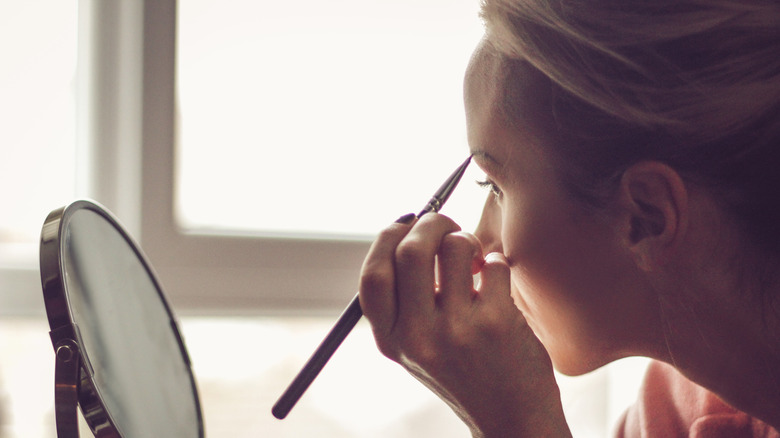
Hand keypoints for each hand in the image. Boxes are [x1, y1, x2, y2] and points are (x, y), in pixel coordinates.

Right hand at [358, 214, 570, 436]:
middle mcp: (418, 336)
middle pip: (410, 250)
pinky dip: (497, 262)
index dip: (387, 238)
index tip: (407, 223)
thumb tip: (409, 231)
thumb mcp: (419, 347)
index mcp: (392, 340)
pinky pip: (494, 264)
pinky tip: (496, 279)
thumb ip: (406, 301)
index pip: (373, 275)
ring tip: (475, 258)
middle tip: (447, 227)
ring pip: (455, 248)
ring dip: (467, 240)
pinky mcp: (495, 324)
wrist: (511, 420)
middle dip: (431, 224)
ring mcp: (457, 330)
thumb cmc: (466, 372)